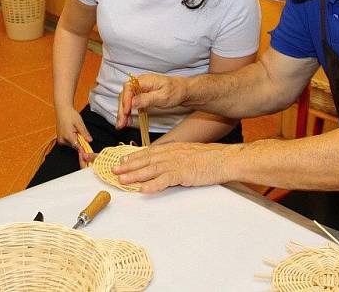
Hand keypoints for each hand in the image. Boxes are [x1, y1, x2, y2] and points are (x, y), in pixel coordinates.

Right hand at [56, 106, 91, 167]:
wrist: (62, 110)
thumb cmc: (71, 115)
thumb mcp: (79, 123)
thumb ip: (84, 133)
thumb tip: (90, 141)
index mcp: (68, 136)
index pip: (78, 147)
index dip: (84, 149)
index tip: (89, 152)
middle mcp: (62, 140)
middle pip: (75, 146)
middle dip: (80, 141)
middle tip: (80, 132)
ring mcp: (60, 140)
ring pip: (72, 144)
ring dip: (76, 140)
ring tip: (75, 130)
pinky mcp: (60, 139)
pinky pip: (68, 142)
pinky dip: (72, 139)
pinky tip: (72, 131)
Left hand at [111, 142, 233, 192]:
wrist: (224, 159)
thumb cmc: (210, 158)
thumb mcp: (190, 153)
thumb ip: (177, 157)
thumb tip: (167, 162)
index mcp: (173, 149)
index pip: (149, 153)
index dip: (134, 157)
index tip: (123, 161)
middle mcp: (171, 154)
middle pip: (146, 160)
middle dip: (129, 167)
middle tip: (114, 171)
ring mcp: (177, 163)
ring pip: (151, 170)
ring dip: (135, 176)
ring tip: (122, 181)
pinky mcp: (183, 174)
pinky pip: (165, 180)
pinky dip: (153, 185)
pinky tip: (143, 190)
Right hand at [117, 74, 188, 128]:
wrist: (184, 91)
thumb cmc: (176, 91)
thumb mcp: (163, 96)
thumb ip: (147, 99)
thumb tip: (132, 103)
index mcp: (144, 80)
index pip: (129, 88)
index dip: (125, 100)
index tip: (126, 111)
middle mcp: (140, 84)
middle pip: (125, 95)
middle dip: (122, 110)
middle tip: (121, 123)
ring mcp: (140, 90)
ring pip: (127, 101)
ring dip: (123, 113)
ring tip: (122, 125)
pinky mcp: (142, 96)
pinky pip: (132, 104)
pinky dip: (129, 113)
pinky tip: (127, 121)